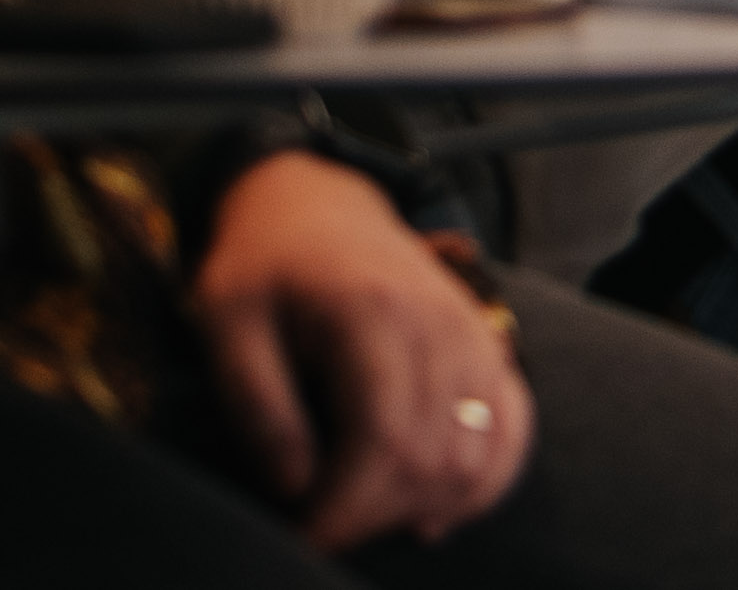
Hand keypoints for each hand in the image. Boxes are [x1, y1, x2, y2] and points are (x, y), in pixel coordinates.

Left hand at [192, 152, 531, 551]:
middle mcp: (441, 323)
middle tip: (323, 523)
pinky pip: (511, 432)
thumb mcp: (226, 321)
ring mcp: (475, 334)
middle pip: (433, 459)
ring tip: (364, 511)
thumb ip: (257, 407)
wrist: (317, 203)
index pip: (382, 441)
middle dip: (375, 516)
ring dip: (422, 506)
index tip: (302, 535)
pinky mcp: (490, 346)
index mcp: (373, 311)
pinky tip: (429, 508)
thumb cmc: (265, 264)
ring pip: (478, 458)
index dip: (345, 510)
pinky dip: (479, 483)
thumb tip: (298, 488)